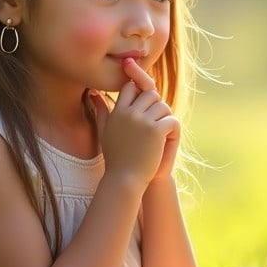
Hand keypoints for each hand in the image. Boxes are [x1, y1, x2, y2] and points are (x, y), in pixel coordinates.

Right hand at [89, 58, 179, 184]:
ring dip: (166, 118)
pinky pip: (172, 120)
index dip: (140, 92)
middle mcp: (129, 113)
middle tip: (156, 123)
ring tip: (162, 133)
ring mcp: (142, 121)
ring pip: (163, 106)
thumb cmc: (115, 157)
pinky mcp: (156, 131)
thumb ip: (101, 110)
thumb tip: (93, 93)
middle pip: (150, 93)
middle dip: (156, 105)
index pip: (130, 87)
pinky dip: (173, 131)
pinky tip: (167, 141)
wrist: (124, 179)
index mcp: (117, 111)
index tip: (144, 110)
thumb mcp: (105, 131)